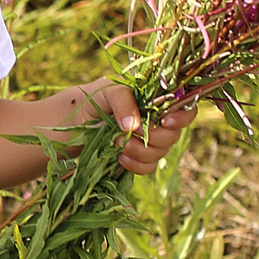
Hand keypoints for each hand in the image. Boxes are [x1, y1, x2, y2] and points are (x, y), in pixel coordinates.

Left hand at [75, 80, 193, 174]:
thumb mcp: (107, 90)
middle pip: (174, 135)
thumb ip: (124, 101)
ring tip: (116, 143)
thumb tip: (134, 126)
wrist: (73, 121)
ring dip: (140, 151)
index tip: (165, 122)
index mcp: (157, 100)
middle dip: (152, 138)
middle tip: (127, 134)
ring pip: (161, 153)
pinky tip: (119, 158)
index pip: (185, 107)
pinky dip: (136, 165)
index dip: (182, 117)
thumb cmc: (94, 98)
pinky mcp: (138, 158)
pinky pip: (149, 168)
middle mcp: (158, 121)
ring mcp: (149, 141)